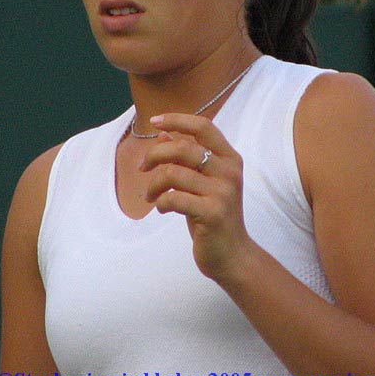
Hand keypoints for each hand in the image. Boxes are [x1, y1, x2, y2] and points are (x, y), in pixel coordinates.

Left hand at [141, 113, 252, 282]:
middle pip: (183, 148)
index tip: (154, 122)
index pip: (203, 126)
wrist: (232, 255)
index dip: (177, 120)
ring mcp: (223, 192)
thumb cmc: (213, 216)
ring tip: (150, 196)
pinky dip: (160, 202)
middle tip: (142, 167)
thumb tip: (163, 135)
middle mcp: (230, 171)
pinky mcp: (213, 213)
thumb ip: (186, 159)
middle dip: (155, 155)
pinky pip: (174, 198)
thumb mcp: (201, 183)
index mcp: (230, 158)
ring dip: (153, 184)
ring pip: (174, 173)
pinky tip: (161, 208)